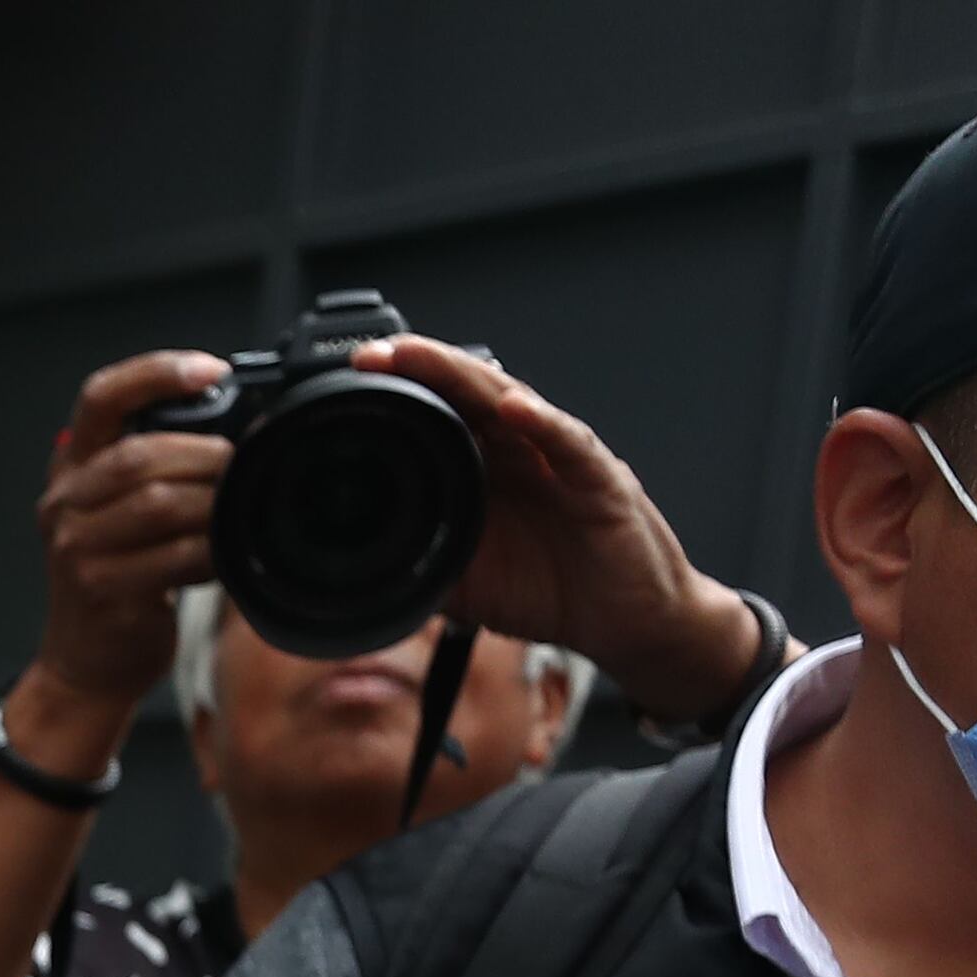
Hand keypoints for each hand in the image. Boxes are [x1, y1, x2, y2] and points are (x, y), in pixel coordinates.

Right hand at [25, 351, 235, 736]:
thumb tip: (234, 424)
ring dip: (212, 502)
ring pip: (159, 504)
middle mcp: (64, 503)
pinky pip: (173, 558)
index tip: (209, 371)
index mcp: (70, 469)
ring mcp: (76, 549)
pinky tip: (224, 554)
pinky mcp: (102, 591)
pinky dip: (210, 552)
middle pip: (139, 455)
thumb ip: (151, 466)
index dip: (155, 374)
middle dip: (204, 453)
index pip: (101, 398)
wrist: (86, 661)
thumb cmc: (114, 580)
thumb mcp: (113, 510)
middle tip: (242, 462)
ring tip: (238, 507)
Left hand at [349, 334, 750, 724]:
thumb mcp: (464, 584)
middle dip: (420, 368)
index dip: (398, 395)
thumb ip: (417, 564)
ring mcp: (560, 458)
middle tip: (373, 353)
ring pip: (512, 402)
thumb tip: (354, 573)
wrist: (624, 623)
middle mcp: (521, 449)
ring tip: (423, 356)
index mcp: (485, 467)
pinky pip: (569, 444)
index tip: (351, 380)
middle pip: (467, 394)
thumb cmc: (550, 591)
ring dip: (467, 378)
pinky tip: (513, 409)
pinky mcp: (599, 481)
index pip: (438, 415)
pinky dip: (541, 424)